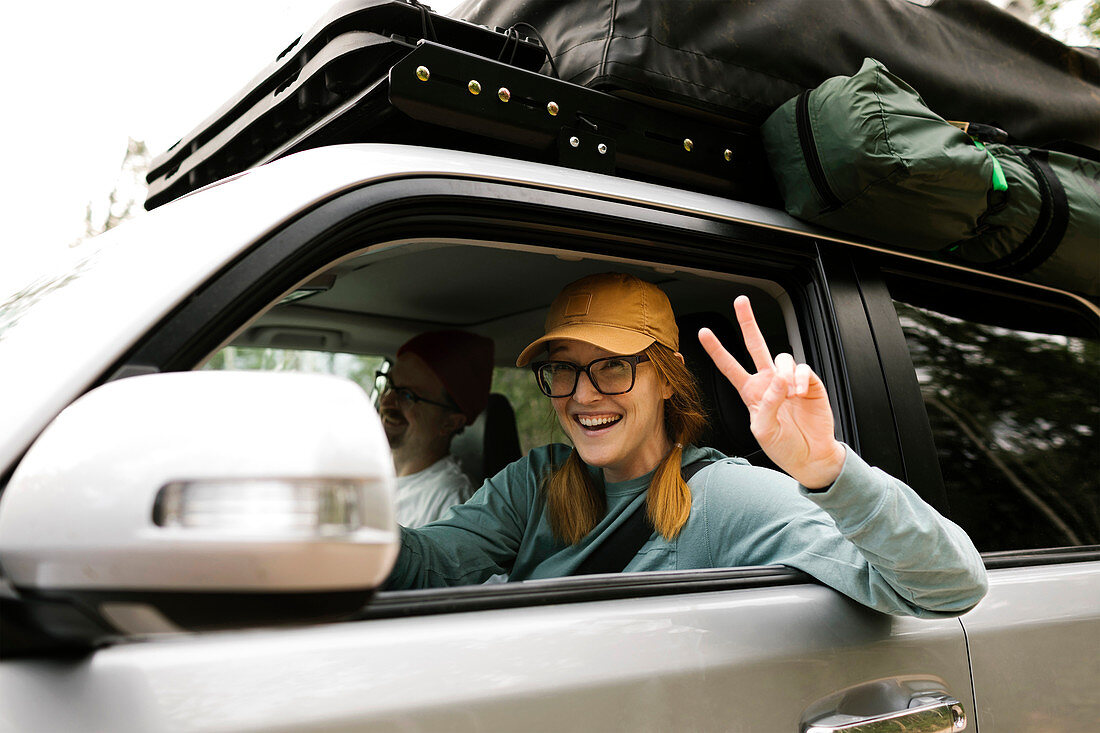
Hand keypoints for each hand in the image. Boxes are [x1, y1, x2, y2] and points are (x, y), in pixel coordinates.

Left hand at [698, 296, 845, 487]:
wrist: (810, 457)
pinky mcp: (809, 383)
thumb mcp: (763, 431)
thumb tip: (778, 380)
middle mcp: (768, 382)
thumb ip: (766, 405)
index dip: (717, 349)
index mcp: (750, 392)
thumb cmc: (784, 447)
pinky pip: (802, 369)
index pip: (729, 366)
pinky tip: (799, 393)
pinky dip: (799, 379)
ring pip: (781, 357)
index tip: (703, 333)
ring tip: (789, 395)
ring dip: (783, 373)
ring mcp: (788, 381)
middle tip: (741, 301)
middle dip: (748, 321)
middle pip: (755, 344)